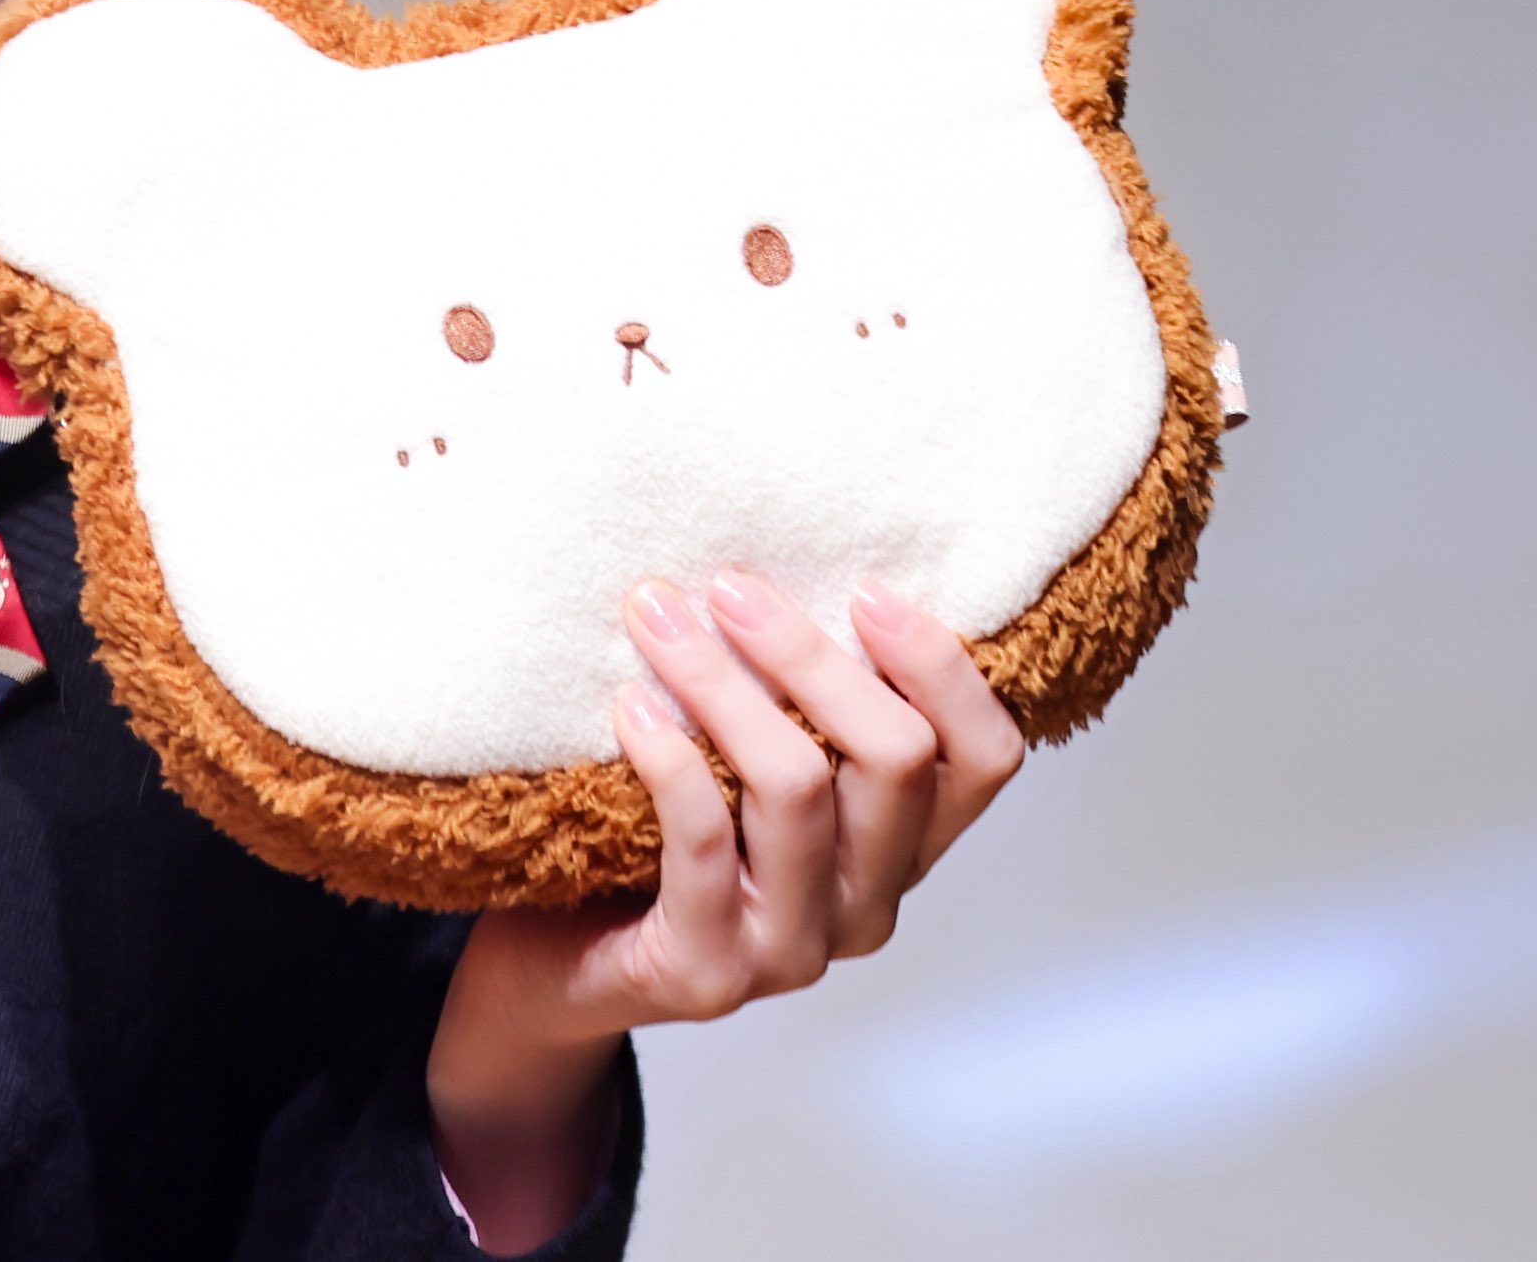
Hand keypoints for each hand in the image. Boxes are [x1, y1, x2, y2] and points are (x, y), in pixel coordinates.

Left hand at [420, 573, 1027, 1251]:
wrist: (553, 970)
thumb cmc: (648, 841)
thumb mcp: (741, 764)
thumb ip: (787, 702)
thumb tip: (769, 564)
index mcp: (899, 849)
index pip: (983, 759)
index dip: (944, 668)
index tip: (866, 587)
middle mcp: (866, 904)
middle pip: (894, 758)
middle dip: (811, 654)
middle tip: (729, 585)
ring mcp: (794, 949)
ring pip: (798, 788)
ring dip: (724, 684)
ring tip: (656, 616)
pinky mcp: (710, 972)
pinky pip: (706, 841)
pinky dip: (670, 756)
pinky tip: (630, 704)